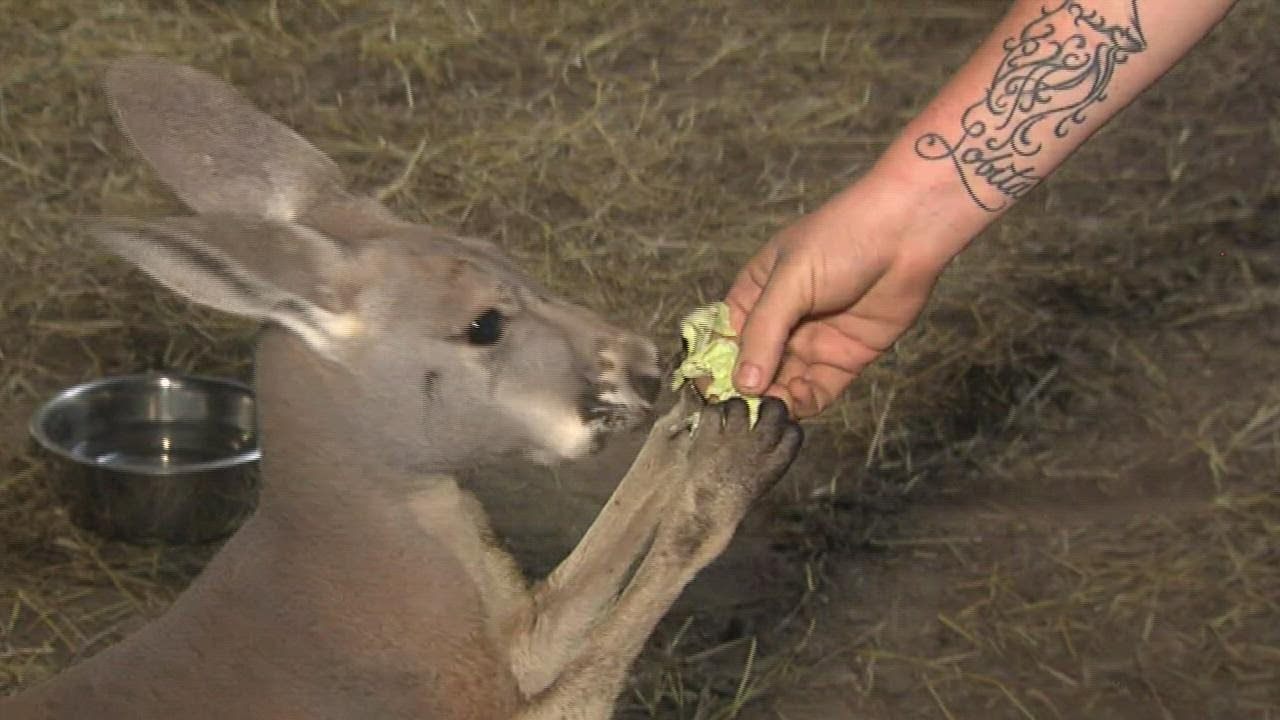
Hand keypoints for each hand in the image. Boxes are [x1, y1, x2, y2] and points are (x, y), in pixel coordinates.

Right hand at [726, 176, 965, 417]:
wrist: (907, 234)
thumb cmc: (840, 240)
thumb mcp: (791, 280)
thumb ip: (765, 333)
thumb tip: (742, 384)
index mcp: (755, 295)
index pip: (723, 339)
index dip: (714, 365)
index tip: (710, 391)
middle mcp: (780, 323)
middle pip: (752, 368)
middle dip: (746, 391)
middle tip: (743, 410)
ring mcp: (811, 343)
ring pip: (782, 385)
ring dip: (774, 401)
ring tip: (772, 408)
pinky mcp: (843, 359)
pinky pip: (816, 392)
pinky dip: (804, 403)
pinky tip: (798, 402)